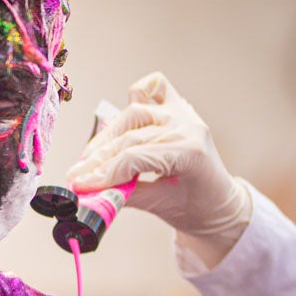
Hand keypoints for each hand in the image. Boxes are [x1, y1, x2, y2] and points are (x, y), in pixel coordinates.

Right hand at [64, 72, 250, 266]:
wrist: (220, 203)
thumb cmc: (196, 208)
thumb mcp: (161, 207)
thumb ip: (125, 196)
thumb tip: (90, 193)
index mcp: (191, 151)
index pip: (135, 157)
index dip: (104, 173)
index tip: (81, 187)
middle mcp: (186, 126)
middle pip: (130, 137)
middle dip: (98, 160)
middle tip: (76, 178)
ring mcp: (182, 113)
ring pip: (132, 116)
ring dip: (105, 138)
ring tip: (86, 160)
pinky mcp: (177, 108)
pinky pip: (154, 87)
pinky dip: (136, 95)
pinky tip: (120, 118)